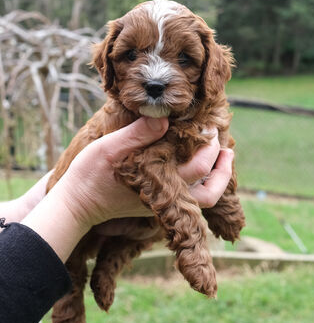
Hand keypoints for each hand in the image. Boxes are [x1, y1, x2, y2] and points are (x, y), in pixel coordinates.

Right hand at [22, 117, 232, 261]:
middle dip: (222, 170)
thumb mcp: (110, 148)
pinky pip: (187, 196)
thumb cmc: (90, 175)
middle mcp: (165, 197)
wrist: (76, 204)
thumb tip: (164, 118)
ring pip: (200, 199)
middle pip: (208, 193)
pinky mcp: (153, 202)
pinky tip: (194, 164)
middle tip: (228, 149)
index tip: (211, 128)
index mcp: (159, 182)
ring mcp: (160, 202)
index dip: (210, 148)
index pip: (198, 169)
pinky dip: (199, 182)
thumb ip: (137, 133)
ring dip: (215, 180)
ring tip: (221, 160)